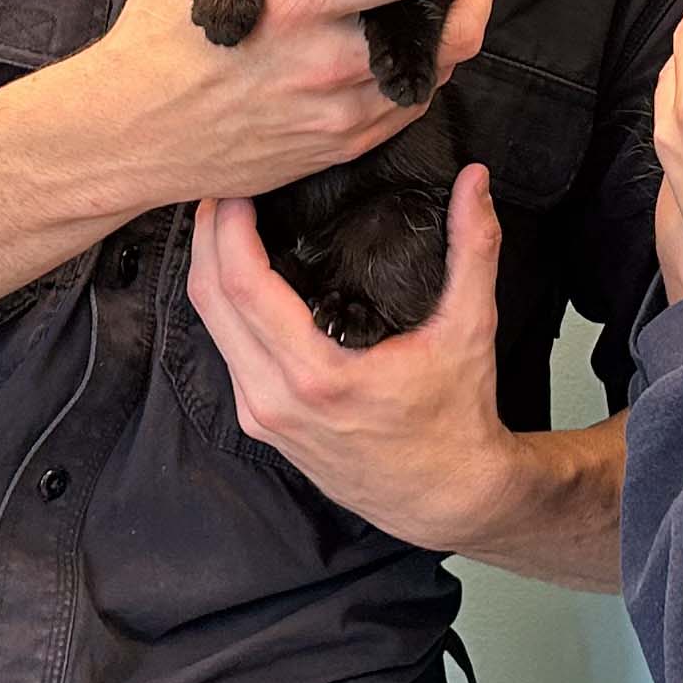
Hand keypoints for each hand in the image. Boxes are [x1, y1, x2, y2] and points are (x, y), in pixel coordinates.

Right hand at [59, 0, 492, 205]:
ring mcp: (340, 112)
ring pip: (437, 68)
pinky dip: (418, 73)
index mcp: (299, 2)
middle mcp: (331, 60)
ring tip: (434, 1)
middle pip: (447, 24)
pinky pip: (408, 108)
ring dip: (446, 29)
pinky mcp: (340, 147)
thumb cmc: (155, 35)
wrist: (127, 133)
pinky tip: (401, 48)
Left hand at [187, 165, 522, 549]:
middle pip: (208, 300)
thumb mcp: (471, 330)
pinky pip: (226, 349)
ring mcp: (262, 415)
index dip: (229, 228)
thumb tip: (475, 183)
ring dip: (211, 267)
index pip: (243, 286)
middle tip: (225, 186)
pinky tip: (242, 273)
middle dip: (208, 234)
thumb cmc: (456, 425)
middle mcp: (275, 400)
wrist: (448, 500)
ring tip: (229, 219)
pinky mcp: (262, 422)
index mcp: (316, 377)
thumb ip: (474, 248)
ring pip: (210, 327)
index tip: (239, 186)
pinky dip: (225, 304)